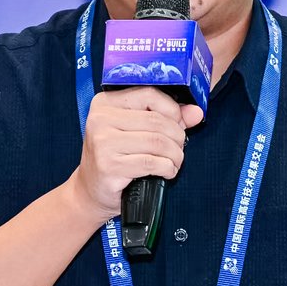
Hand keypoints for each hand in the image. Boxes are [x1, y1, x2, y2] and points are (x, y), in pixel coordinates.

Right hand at [72, 88, 204, 221]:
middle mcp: (101, 119)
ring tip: (175, 161)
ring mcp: (103, 143)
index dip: (173, 110)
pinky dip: (167, 168)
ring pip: (157, 142)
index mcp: (106, 103)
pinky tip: (167, 172)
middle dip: (177, 137)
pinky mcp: (109, 166)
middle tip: (179, 148)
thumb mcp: (136, 131)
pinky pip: (152, 163)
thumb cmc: (116, 157)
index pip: (150, 94)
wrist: (90, 190)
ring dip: (175, 155)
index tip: (179, 125)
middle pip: (157, 121)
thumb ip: (167, 118)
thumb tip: (196, 112)